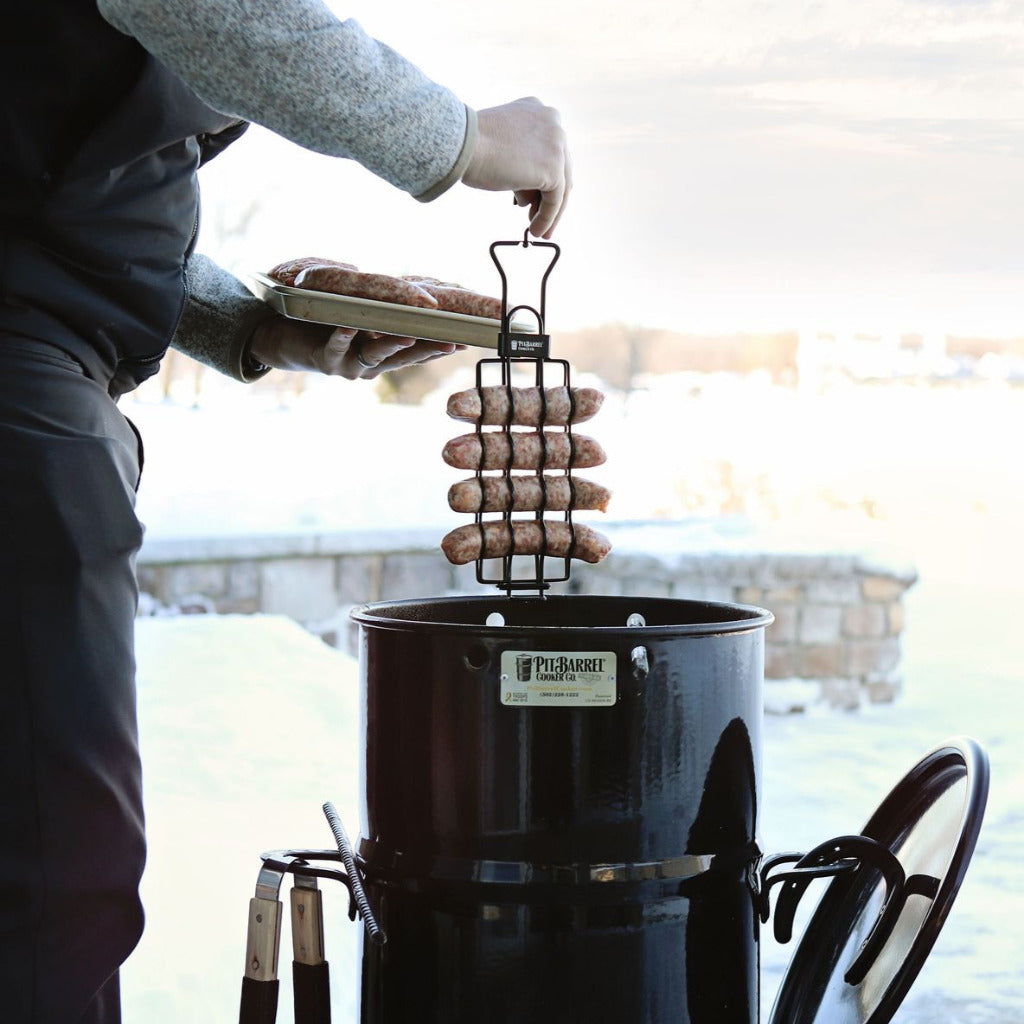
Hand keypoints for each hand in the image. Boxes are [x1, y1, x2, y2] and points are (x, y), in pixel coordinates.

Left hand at [248, 316, 461, 379]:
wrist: (274, 335)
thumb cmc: (315, 315)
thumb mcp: (349, 302)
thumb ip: (371, 295)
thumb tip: (386, 278)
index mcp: (380, 348)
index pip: (416, 349)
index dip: (439, 345)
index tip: (466, 339)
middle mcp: (369, 362)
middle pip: (405, 357)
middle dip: (429, 350)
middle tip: (453, 343)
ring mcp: (348, 364)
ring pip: (376, 357)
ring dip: (393, 347)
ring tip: (409, 337)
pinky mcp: (324, 360)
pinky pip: (335, 347)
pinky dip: (343, 337)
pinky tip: (350, 326)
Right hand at [461, 97, 571, 238]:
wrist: (461, 145)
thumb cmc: (470, 147)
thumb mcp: (501, 144)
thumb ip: (520, 158)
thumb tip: (529, 191)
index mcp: (537, 110)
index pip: (550, 150)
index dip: (544, 176)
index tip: (536, 197)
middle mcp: (552, 122)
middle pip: (560, 168)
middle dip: (549, 197)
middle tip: (537, 216)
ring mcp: (556, 144)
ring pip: (561, 186)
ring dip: (550, 212)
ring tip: (538, 230)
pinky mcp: (554, 168)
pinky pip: (555, 200)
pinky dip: (547, 218)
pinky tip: (536, 231)